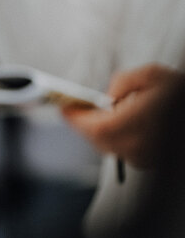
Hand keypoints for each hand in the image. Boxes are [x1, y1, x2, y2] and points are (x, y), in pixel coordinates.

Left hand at [62, 64, 184, 168]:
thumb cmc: (181, 95)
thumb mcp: (153, 75)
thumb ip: (123, 82)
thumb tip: (109, 96)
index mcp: (134, 126)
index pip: (92, 127)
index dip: (74, 118)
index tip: (64, 109)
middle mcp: (136, 147)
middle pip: (97, 138)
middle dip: (85, 124)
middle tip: (76, 110)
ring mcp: (145, 158)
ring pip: (109, 146)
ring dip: (101, 130)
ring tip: (98, 114)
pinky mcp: (151, 161)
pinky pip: (124, 150)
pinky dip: (116, 137)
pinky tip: (119, 124)